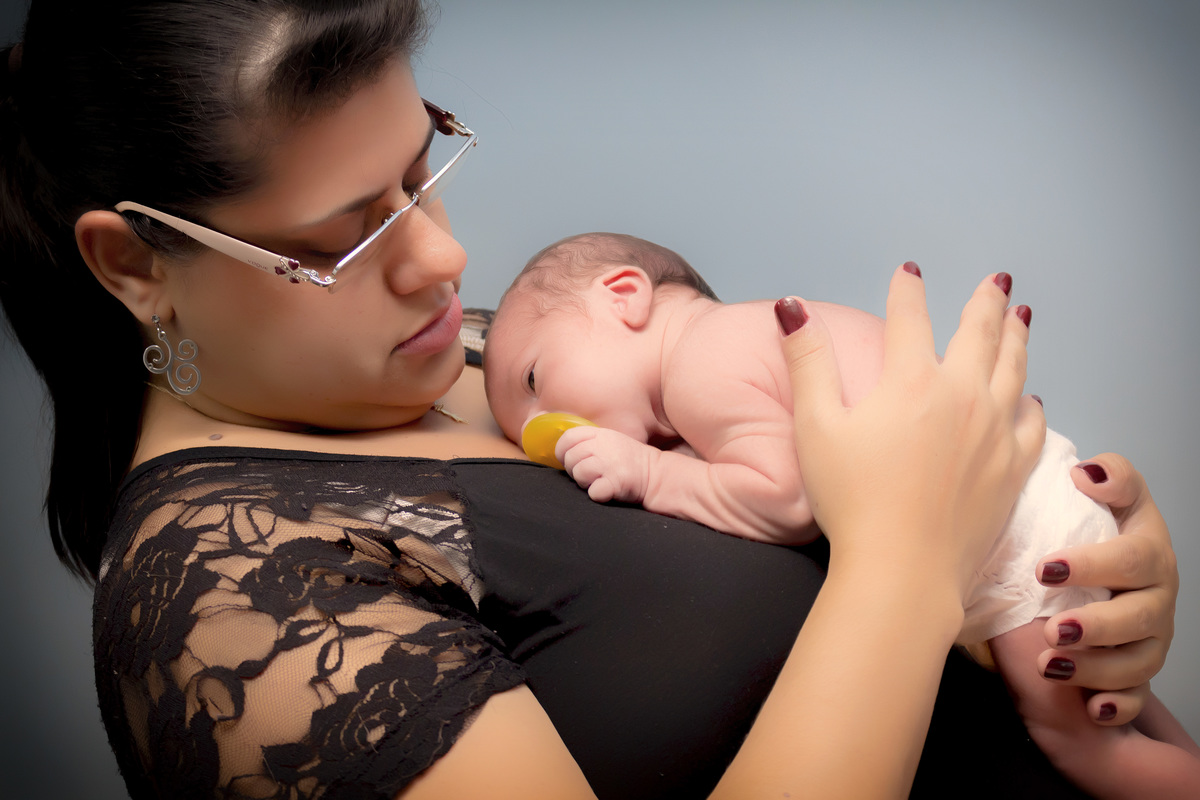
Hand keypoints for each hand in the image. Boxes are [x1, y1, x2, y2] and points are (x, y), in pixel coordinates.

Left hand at [557, 425, 652, 503]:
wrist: (655, 474)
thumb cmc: (628, 460)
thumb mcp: (609, 441)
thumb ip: (588, 441)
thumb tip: (560, 449)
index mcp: (600, 434)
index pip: (568, 437)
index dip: (561, 450)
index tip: (566, 459)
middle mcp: (603, 446)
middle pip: (570, 458)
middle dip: (574, 470)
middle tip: (588, 474)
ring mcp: (609, 464)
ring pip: (578, 474)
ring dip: (585, 482)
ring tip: (598, 481)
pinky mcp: (615, 482)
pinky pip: (593, 492)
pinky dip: (597, 494)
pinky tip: (607, 490)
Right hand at [779, 265, 1045, 596]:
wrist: (903, 568)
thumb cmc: (852, 500)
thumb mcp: (815, 426)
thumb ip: (808, 361)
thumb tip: (792, 307)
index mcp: (910, 381)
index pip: (910, 318)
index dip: (907, 291)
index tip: (909, 273)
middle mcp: (961, 396)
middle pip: (979, 333)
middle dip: (985, 302)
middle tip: (996, 281)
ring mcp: (994, 432)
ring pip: (1014, 369)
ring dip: (1016, 337)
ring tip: (1020, 317)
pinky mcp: (1013, 468)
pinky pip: (1031, 422)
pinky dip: (1030, 401)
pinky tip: (1029, 397)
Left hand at [1035, 452, 1177, 724]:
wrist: (1095, 575)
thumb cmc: (1092, 533)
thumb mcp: (1104, 499)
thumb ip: (1108, 480)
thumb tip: (1085, 472)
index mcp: (1147, 549)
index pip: (1133, 555)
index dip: (1094, 564)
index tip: (1045, 568)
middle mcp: (1156, 595)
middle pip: (1138, 615)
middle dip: (1096, 625)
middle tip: (1052, 629)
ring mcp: (1151, 636)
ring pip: (1137, 661)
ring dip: (1095, 667)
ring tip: (1050, 665)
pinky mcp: (1140, 671)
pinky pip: (1136, 696)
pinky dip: (1116, 704)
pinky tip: (1092, 707)